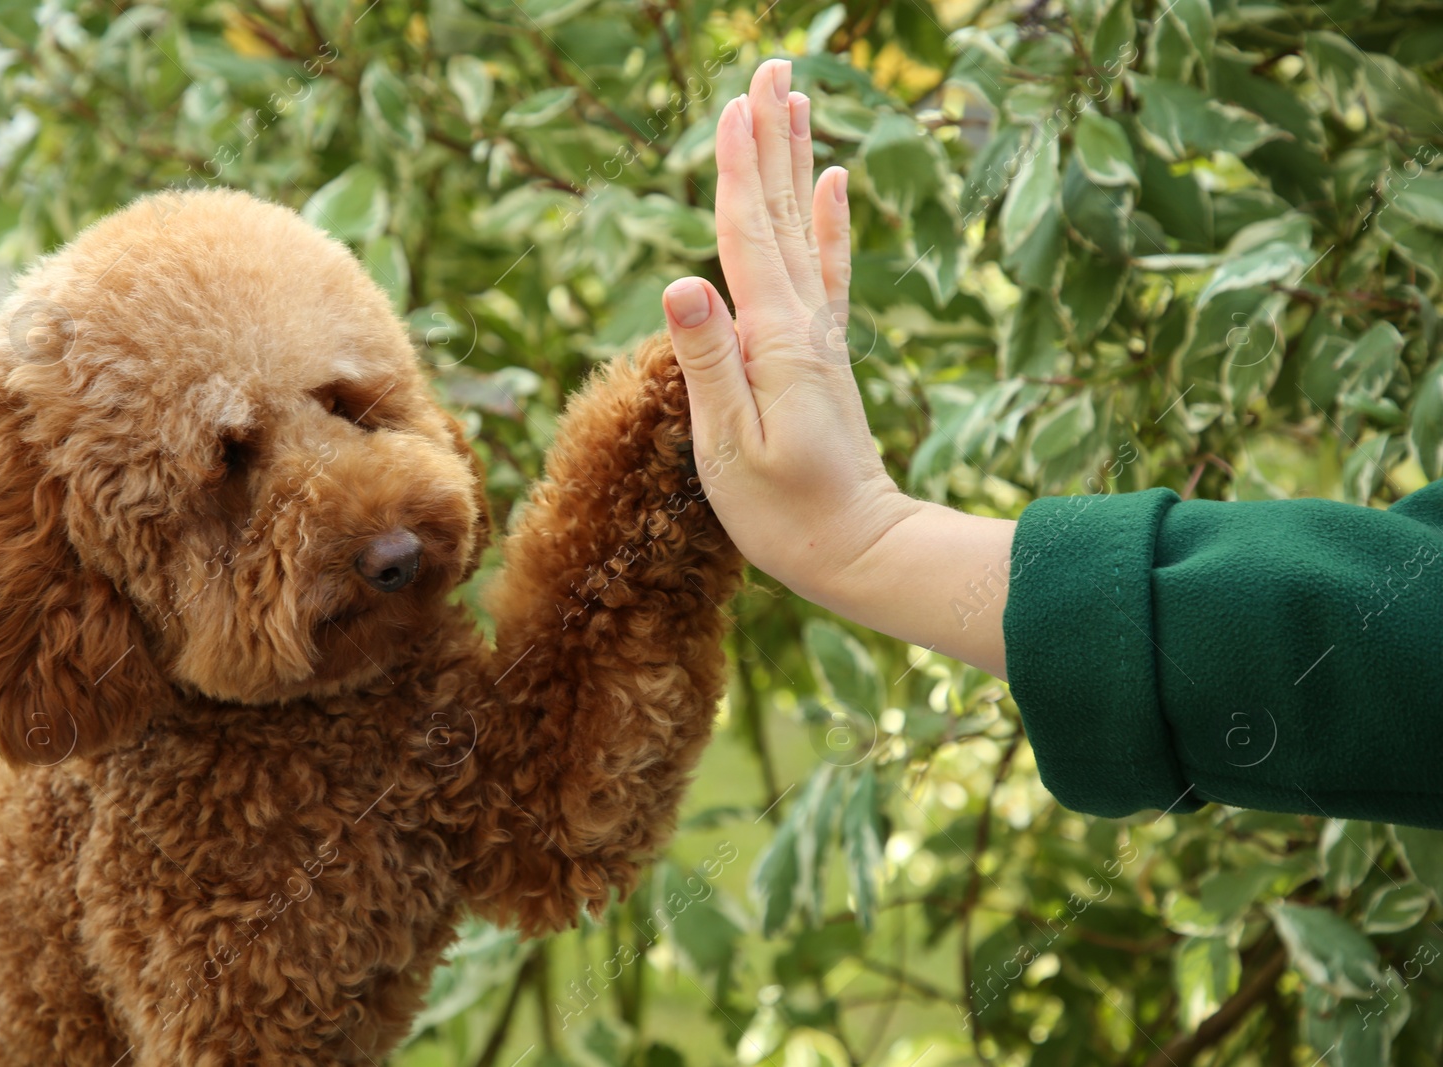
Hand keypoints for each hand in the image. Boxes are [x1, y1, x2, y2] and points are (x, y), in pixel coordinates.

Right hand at [660, 58, 911, 610]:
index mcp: (776, 341)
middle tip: (772, 67)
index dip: (739, 169)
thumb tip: (684, 281)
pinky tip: (838, 182)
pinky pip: (829, 272)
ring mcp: (819, 336)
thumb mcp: (729, 451)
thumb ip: (709, 365)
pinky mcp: (826, 355)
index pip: (749, 237)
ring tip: (798, 98)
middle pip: (784, 213)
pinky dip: (833, 223)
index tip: (735, 103)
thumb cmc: (786, 516)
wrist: (862, 552)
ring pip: (807, 229)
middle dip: (774, 139)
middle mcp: (804, 324)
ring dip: (800, 162)